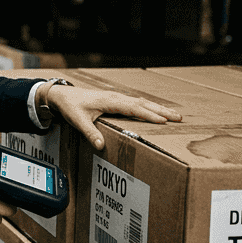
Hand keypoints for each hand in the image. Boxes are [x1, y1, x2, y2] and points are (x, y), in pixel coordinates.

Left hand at [46, 85, 182, 150]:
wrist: (62, 96)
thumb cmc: (71, 107)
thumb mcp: (78, 121)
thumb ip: (90, 132)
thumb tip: (100, 145)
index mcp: (110, 101)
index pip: (134, 108)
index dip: (149, 114)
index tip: (164, 120)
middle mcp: (116, 97)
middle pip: (143, 103)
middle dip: (162, 110)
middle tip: (179, 118)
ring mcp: (117, 98)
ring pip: (142, 102)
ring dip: (158, 108)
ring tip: (174, 115)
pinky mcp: (115, 100)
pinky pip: (136, 103)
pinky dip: (149, 107)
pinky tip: (156, 112)